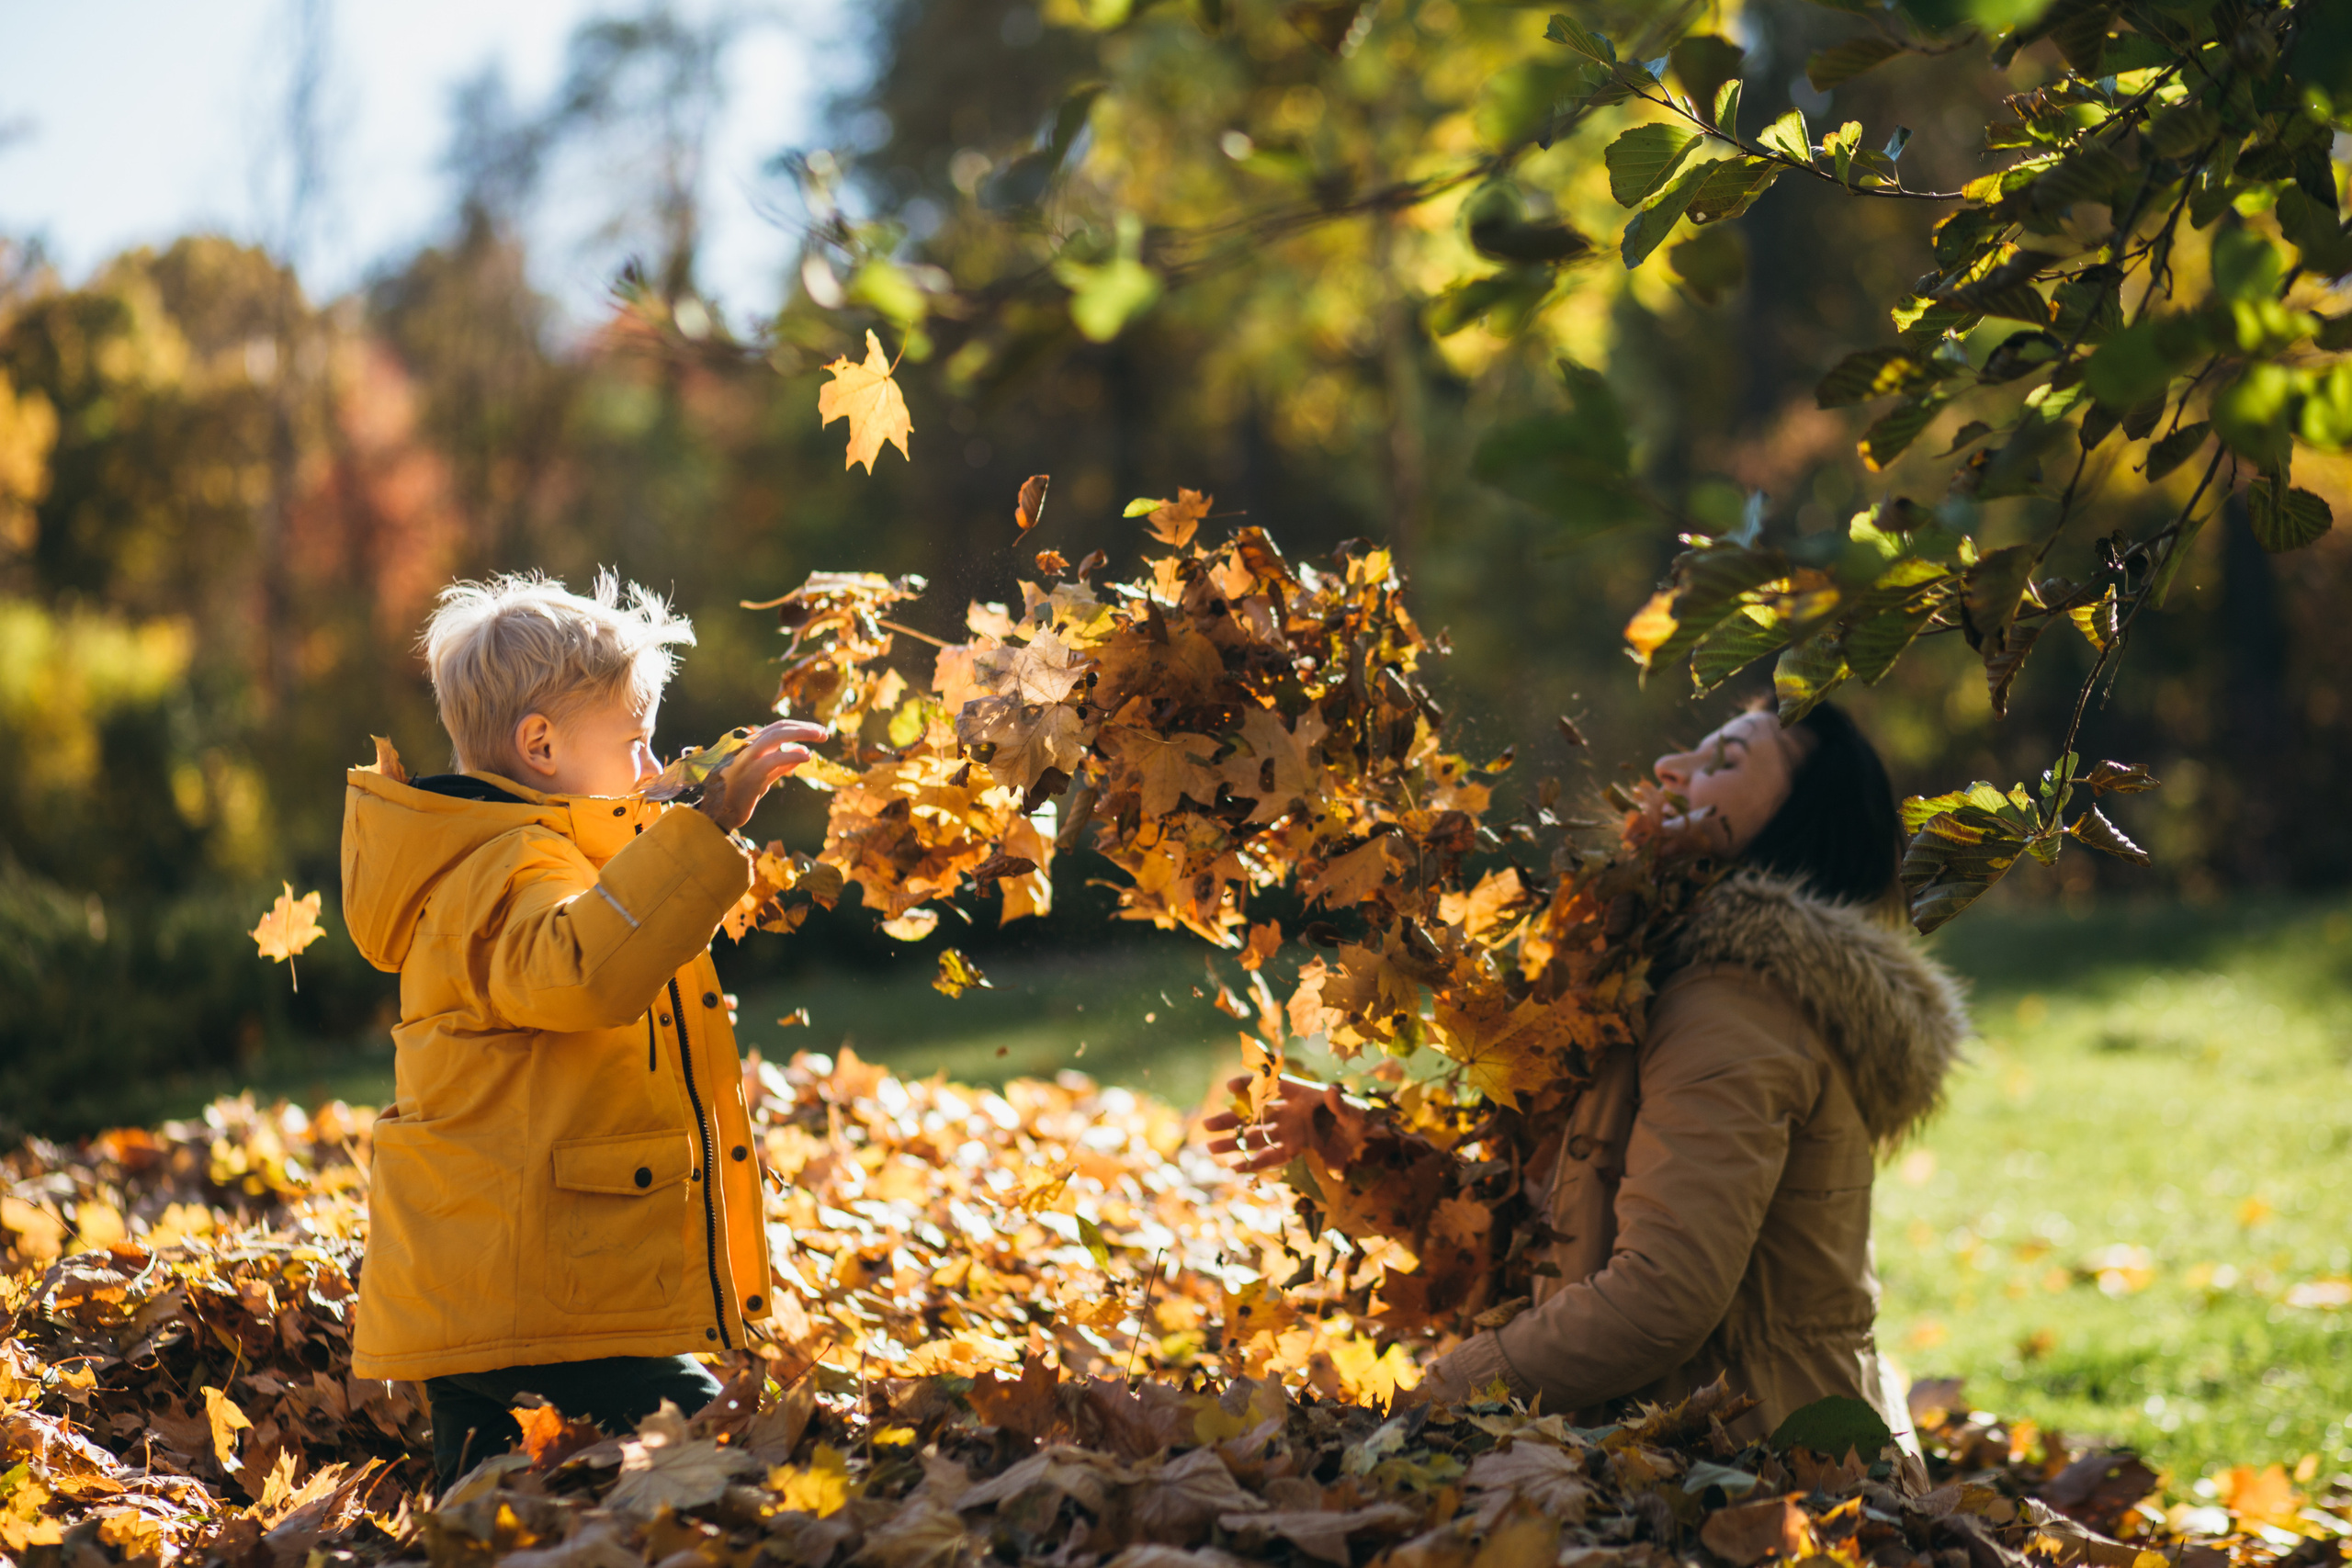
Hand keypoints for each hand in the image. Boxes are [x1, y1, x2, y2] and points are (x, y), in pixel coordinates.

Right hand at [695, 720, 830, 831]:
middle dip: (803, 727)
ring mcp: (746, 760)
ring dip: (800, 733)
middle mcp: (746, 749)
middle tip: (824, 732)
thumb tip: (802, 754)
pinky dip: (791, 755)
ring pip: (775, 737)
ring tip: (820, 736)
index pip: (776, 728)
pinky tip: (806, 757)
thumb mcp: (763, 778)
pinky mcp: (750, 775)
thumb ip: (781, 766)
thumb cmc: (739, 796)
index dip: (798, 727)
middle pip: (778, 728)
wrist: (718, 815)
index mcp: (748, 747)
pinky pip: (773, 760)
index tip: (817, 731)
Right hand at [1202, 1074, 1364, 1174]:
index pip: (1271, 1086)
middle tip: (1207, 1124)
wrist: (1365, 1138)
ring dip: (1235, 1143)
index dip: (1251, 1085)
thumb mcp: (1352, 1107)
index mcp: (1300, 1094)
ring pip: (1257, 1137)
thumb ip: (1339, 1102)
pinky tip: (1235, 1168)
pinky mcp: (1295, 1151)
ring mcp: (1290, 1132)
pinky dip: (1254, 1163)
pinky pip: (1271, 1157)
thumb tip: (1331, 1091)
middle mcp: (1289, 1112)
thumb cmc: (1357, 1115)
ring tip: (1211, 1147)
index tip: (1230, 1086)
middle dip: (1231, 1119)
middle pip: (1255, 1114)